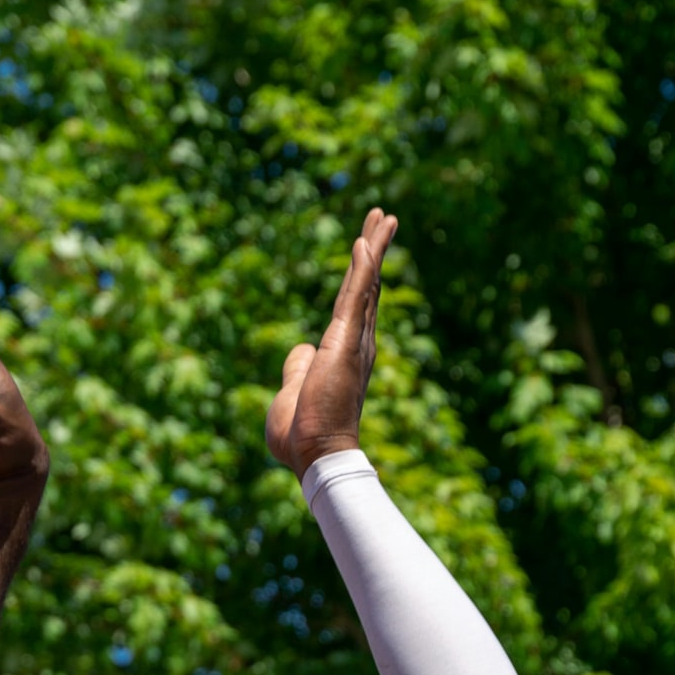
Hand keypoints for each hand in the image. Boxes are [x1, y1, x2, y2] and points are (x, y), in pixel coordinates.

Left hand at [265, 208, 397, 480]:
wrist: (315, 456)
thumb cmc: (302, 436)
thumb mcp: (291, 392)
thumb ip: (296, 367)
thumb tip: (299, 348)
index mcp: (343, 356)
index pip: (354, 307)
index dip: (362, 276)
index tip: (366, 249)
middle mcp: (357, 345)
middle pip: (367, 287)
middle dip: (375, 250)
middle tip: (383, 219)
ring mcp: (354, 343)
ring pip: (366, 284)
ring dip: (374, 248)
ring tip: (383, 217)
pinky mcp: (344, 344)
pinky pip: (355, 298)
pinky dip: (362, 270)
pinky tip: (365, 242)